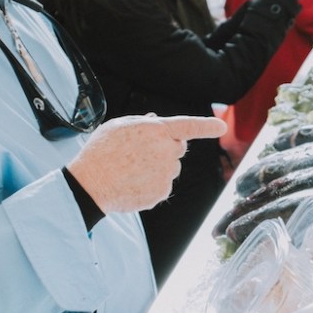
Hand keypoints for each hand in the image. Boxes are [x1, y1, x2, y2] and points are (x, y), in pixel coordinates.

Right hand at [67, 114, 226, 213]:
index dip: (207, 125)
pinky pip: (163, 186)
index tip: (222, 126)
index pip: (189, 125)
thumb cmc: (102, 151)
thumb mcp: (119, 125)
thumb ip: (143, 122)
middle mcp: (166, 151)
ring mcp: (166, 173)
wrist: (90, 183)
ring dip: (157, 167)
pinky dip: (151, 185)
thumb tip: (157, 120)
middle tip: (140, 153)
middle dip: (165, 149)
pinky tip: (133, 182)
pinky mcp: (162, 192)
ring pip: (170, 169)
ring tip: (131, 169)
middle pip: (178, 148)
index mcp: (157, 130)